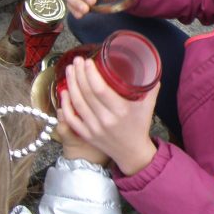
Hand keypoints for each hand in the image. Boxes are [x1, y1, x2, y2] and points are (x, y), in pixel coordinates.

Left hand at [58, 56, 158, 175]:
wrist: (132, 153)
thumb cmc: (139, 126)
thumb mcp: (147, 107)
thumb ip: (148, 87)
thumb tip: (149, 66)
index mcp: (121, 111)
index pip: (100, 90)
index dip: (90, 74)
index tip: (87, 61)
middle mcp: (106, 120)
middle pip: (86, 94)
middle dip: (78, 74)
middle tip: (76, 60)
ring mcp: (94, 128)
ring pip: (77, 103)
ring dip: (71, 84)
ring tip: (70, 70)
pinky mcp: (86, 135)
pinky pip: (71, 119)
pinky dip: (65, 104)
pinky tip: (64, 91)